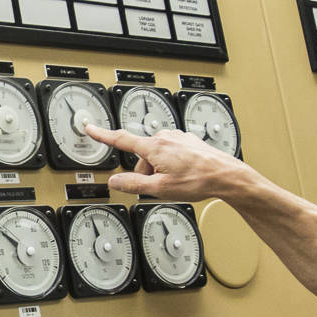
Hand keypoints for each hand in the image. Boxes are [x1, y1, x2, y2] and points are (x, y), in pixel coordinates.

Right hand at [87, 124, 246, 201]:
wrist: (226, 176)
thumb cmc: (198, 180)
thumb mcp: (160, 189)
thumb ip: (134, 184)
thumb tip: (116, 181)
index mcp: (154, 147)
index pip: (121, 140)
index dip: (103, 135)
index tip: (90, 127)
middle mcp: (165, 137)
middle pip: (142, 155)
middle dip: (146, 171)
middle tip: (159, 187)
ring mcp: (178, 138)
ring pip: (157, 155)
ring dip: (160, 169)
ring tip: (176, 182)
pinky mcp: (188, 142)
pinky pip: (171, 153)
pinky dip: (172, 165)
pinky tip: (185, 175)